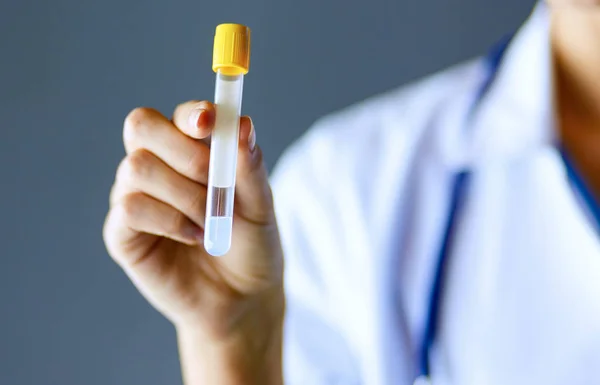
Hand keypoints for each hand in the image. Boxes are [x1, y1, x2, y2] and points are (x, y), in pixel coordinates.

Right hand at [103, 101, 283, 384]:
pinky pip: (130, 207)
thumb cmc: (252, 245)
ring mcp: (135, 196)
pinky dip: (168, 220)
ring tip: (211, 221)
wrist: (242, 298)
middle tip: (214, 180)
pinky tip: (193, 236)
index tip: (210, 123)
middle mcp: (158, 166)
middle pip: (141, 126)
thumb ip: (250, 167)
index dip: (191, 114)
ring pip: (138, 167)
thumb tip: (242, 124)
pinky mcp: (122, 232)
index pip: (178, 116)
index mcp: (191, 150)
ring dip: (185, 194)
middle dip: (182, 150)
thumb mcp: (261, 206)